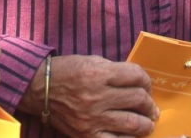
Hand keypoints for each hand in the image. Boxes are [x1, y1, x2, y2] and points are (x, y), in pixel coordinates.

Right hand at [22, 55, 156, 137]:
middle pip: (138, 99)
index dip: (146, 80)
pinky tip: (132, 136)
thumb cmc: (67, 72)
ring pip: (132, 123)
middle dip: (149, 102)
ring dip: (146, 123)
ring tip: (148, 122)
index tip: (146, 85)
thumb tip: (138, 83)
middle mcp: (97, 97)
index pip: (136, 76)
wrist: (40, 90)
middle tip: (150, 106)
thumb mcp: (91, 61)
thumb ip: (115, 70)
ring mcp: (92, 119)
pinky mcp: (87, 135)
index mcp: (98, 74)